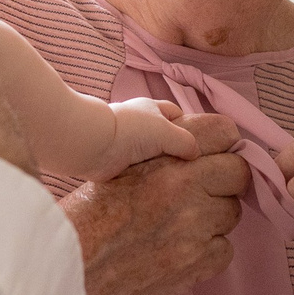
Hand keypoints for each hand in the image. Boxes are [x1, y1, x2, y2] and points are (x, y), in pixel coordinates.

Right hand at [64, 113, 249, 294]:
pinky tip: (179, 248)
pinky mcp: (197, 267)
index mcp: (166, 162)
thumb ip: (164, 149)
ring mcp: (196, 233)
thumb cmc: (88, 216)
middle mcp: (187, 194)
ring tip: (179, 222)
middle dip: (222, 179)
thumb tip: (198, 141)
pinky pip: (225, 250)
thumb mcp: (121, 166)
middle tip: (198, 189)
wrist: (70, 270)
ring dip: (213, 215)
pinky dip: (208, 249)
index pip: (224, 134)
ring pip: (231, 213)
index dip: (221, 143)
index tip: (215, 152)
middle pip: (238, 174)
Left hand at [79, 97, 201, 180]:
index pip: (176, 114)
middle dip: (175, 149)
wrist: (94, 146)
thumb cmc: (132, 130)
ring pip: (153, 154)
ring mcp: (130, 143)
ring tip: (177, 180)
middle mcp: (141, 124)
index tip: (199, 144)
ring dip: (162, 164)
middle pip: (165, 136)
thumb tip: (196, 154)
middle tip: (190, 166)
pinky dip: (149, 175)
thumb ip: (186, 142)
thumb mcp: (167, 131)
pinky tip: (158, 185)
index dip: (189, 126)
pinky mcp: (121, 161)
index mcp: (151, 109)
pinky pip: (141, 169)